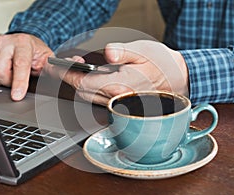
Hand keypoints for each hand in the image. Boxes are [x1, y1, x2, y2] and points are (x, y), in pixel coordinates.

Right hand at [0, 33, 53, 100]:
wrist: (24, 41)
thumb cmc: (36, 51)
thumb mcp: (48, 58)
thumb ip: (54, 66)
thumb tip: (68, 69)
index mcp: (23, 44)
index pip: (20, 65)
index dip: (18, 82)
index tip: (17, 95)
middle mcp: (5, 42)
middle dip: (8, 82)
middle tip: (16, 81)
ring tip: (7, 76)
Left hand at [47, 40, 188, 105]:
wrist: (175, 80)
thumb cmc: (160, 65)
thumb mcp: (143, 51)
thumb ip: (123, 52)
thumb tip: (108, 53)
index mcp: (119, 85)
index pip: (83, 83)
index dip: (67, 74)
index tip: (58, 66)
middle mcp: (116, 98)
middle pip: (82, 92)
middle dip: (69, 79)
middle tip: (64, 65)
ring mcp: (118, 103)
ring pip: (88, 97)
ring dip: (77, 84)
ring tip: (75, 69)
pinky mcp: (119, 103)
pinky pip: (96, 99)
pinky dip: (87, 89)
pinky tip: (90, 78)